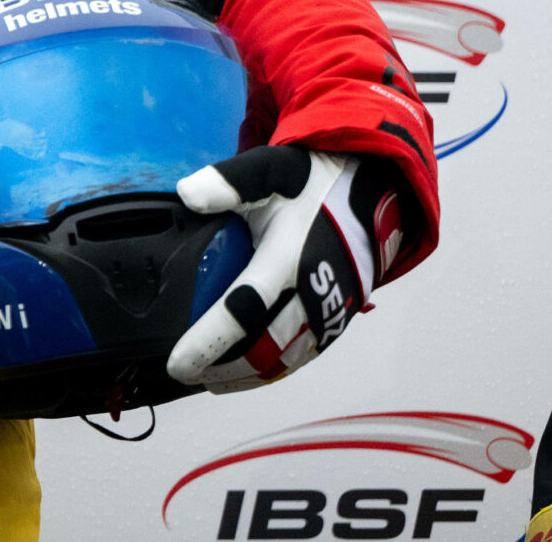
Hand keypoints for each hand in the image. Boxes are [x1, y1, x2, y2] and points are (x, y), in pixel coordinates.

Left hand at [167, 146, 406, 390]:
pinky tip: (248, 375)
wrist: (373, 197)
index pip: (242, 311)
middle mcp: (313, 294)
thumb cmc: (313, 186)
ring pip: (284, 361)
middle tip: (185, 373)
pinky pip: (304, 357)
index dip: (208, 342)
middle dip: (222, 368)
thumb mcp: (270, 170)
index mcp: (288, 260)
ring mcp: (330, 312)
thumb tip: (187, 194)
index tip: (177, 364)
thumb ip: (229, 182)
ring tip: (209, 380)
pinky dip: (274, 372)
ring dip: (246, 376)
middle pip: (262, 349)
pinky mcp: (338, 320)